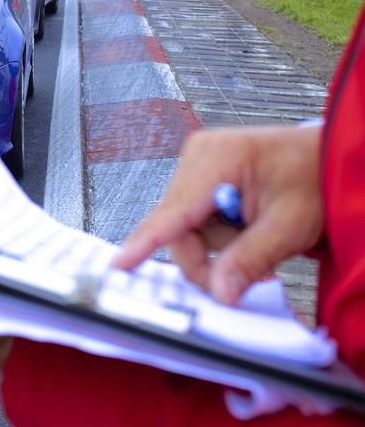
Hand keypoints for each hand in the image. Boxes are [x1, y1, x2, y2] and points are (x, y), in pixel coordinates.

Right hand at [111, 125, 323, 304]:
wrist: (328, 160)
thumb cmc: (316, 177)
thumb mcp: (291, 224)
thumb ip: (250, 258)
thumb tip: (220, 291)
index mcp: (218, 157)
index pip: (175, 211)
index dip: (147, 242)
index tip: (121, 264)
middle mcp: (199, 157)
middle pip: (178, 227)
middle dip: (209, 257)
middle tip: (247, 277)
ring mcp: (198, 165)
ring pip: (185, 229)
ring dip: (219, 247)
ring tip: (258, 239)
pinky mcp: (201, 177)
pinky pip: (193, 220)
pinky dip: (219, 236)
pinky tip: (245, 230)